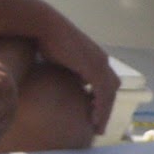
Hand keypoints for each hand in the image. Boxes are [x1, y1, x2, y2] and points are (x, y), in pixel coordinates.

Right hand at [36, 14, 119, 135]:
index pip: (104, 83)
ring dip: (105, 112)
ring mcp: (99, 63)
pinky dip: (101, 108)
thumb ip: (67, 70)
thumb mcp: (59, 59)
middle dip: (106, 108)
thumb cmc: (44, 39)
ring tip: (97, 128)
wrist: (42, 26)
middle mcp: (101, 60)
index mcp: (94, 57)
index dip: (100, 99)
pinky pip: (102, 94)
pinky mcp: (94, 68)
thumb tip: (63, 82)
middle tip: (98, 125)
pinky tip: (93, 119)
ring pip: (109, 95)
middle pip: (111, 90)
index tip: (93, 114)